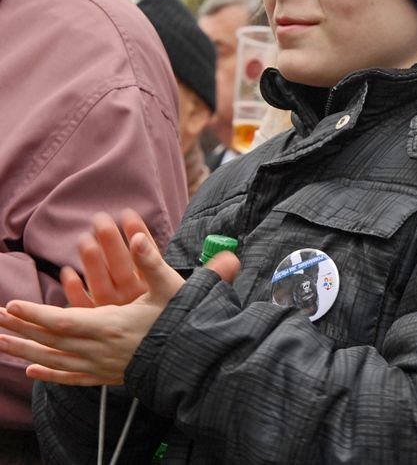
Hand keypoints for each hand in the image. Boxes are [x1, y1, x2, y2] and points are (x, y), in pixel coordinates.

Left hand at [0, 229, 235, 385]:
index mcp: (112, 326)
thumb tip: (138, 238)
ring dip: (25, 351)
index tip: (10, 305)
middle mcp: (100, 349)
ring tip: (0, 343)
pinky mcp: (108, 377)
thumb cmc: (183, 322)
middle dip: (20, 329)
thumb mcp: (170, 288)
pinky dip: (50, 375)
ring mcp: (102, 367)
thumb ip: (151, 262)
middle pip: (51, 341)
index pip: (63, 321)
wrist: (196, 360)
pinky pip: (72, 378)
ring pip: (55, 361)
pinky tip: (32, 372)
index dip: (35, 314)